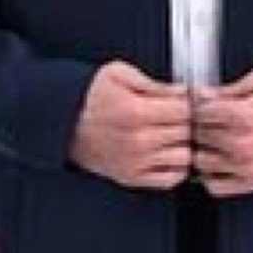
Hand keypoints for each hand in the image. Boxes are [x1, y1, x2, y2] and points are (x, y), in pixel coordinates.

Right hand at [68, 60, 191, 189]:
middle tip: (179, 113)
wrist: (63, 122)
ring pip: (184, 156)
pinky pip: (171, 178)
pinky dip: (177, 166)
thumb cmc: (90, 96)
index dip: (189, 101)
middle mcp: (137, 141)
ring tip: (175, 132)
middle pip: (186, 132)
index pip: (184, 110)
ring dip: (184, 144)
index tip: (185, 98)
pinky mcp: (132, 178)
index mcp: (135, 112)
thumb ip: (153, 82)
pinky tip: (169, 151)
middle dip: (187, 121)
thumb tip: (180, 91)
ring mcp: (135, 163)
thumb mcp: (119, 74)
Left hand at [190, 65, 252, 197]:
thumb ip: (231, 85)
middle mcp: (240, 144)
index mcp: (242, 116)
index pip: (199, 111)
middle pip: (198, 135)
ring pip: (200, 161)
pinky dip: (211, 175)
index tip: (204, 105)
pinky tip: (219, 161)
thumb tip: (203, 93)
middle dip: (200, 126)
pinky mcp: (250, 183)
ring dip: (203, 150)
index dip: (200, 106)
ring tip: (212, 141)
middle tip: (208, 121)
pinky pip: (214, 185)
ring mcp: (244, 166)